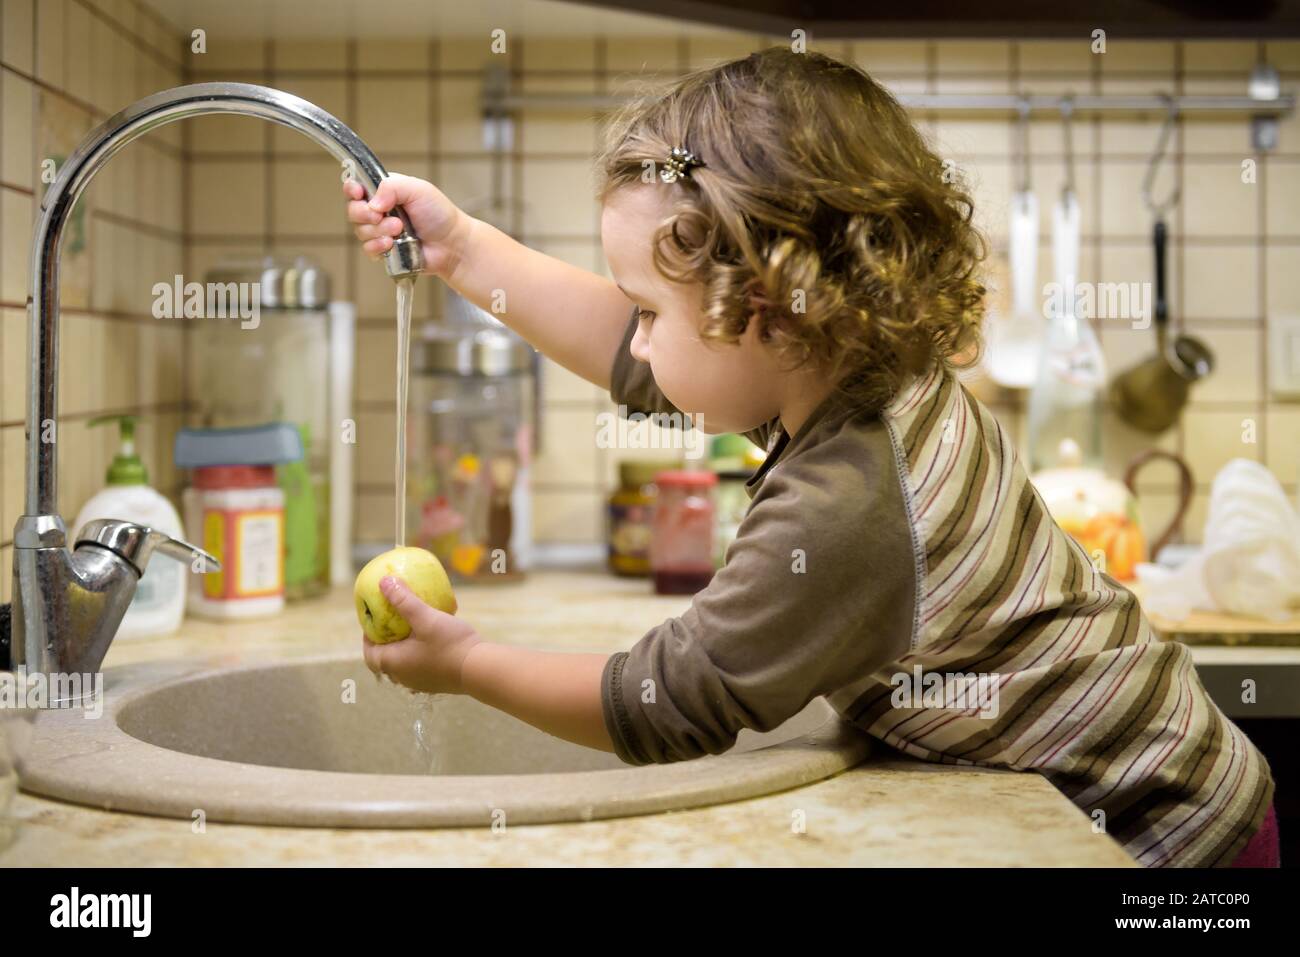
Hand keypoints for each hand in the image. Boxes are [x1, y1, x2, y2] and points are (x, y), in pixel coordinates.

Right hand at [342, 172, 473, 280]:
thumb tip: (372, 203)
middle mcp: (379, 210)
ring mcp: (380, 231)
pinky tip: (391, 245)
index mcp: (385, 191)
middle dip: (366, 214)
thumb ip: (392, 187)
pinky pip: (367, 249)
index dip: (352, 189)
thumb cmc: (439, 214)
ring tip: (399, 230)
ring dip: (378, 230)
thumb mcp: (417, 189)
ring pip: (360, 231)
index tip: (358, 193)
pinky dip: (377, 246)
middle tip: (384, 215)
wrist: (452, 244)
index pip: (356, 186)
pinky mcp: (384, 250)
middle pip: (353, 210)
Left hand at [361, 575, 481, 694]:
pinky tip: (433, 639)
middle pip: (385, 659)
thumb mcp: (426, 618)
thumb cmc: (450, 644)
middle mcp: (403, 677)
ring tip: (411, 628)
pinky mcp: (435, 682)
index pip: (369, 653)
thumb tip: (384, 581)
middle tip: (391, 622)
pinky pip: (419, 666)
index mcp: (394, 663)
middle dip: (385, 641)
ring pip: (403, 664)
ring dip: (402, 648)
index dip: (367, 637)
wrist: (481, 670)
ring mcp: (420, 682)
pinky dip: (418, 653)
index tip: (372, 621)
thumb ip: (404, 600)